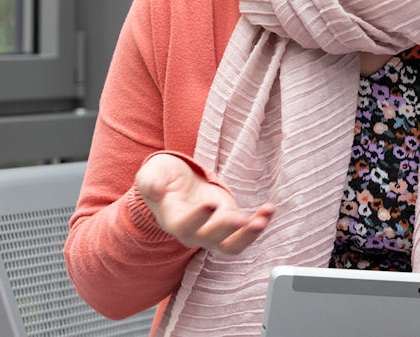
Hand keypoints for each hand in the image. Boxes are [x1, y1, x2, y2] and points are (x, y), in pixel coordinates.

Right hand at [133, 153, 274, 254]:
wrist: (177, 184)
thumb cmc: (163, 178)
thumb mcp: (152, 173)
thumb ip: (151, 180)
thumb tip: (153, 188)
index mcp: (172, 220)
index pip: (183, 226)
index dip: (196, 219)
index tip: (208, 205)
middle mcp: (193, 233)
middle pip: (210, 240)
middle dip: (226, 229)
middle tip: (239, 217)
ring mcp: (213, 232)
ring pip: (231, 246)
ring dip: (248, 236)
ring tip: (261, 220)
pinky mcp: (230, 226)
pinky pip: (245, 233)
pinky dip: (259, 223)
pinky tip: (268, 210)